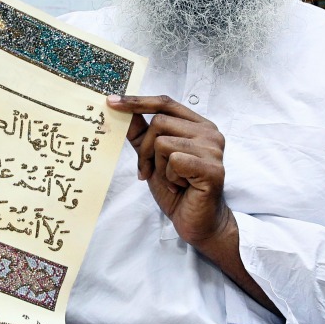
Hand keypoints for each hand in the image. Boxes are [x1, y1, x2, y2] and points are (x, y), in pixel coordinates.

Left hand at [108, 94, 231, 244]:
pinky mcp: (212, 168)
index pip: (165, 103)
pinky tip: (180, 187)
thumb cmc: (177, 189)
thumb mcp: (153, 157)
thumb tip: (121, 110)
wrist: (197, 222)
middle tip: (150, 171)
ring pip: (163, 142)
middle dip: (145, 150)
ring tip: (171, 181)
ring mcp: (213, 149)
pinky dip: (169, 177)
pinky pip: (174, 161)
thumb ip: (141, 133)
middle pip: (159, 122)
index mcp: (198, 125)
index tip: (111, 102)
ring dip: (158, 166)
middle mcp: (209, 132)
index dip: (137, 102)